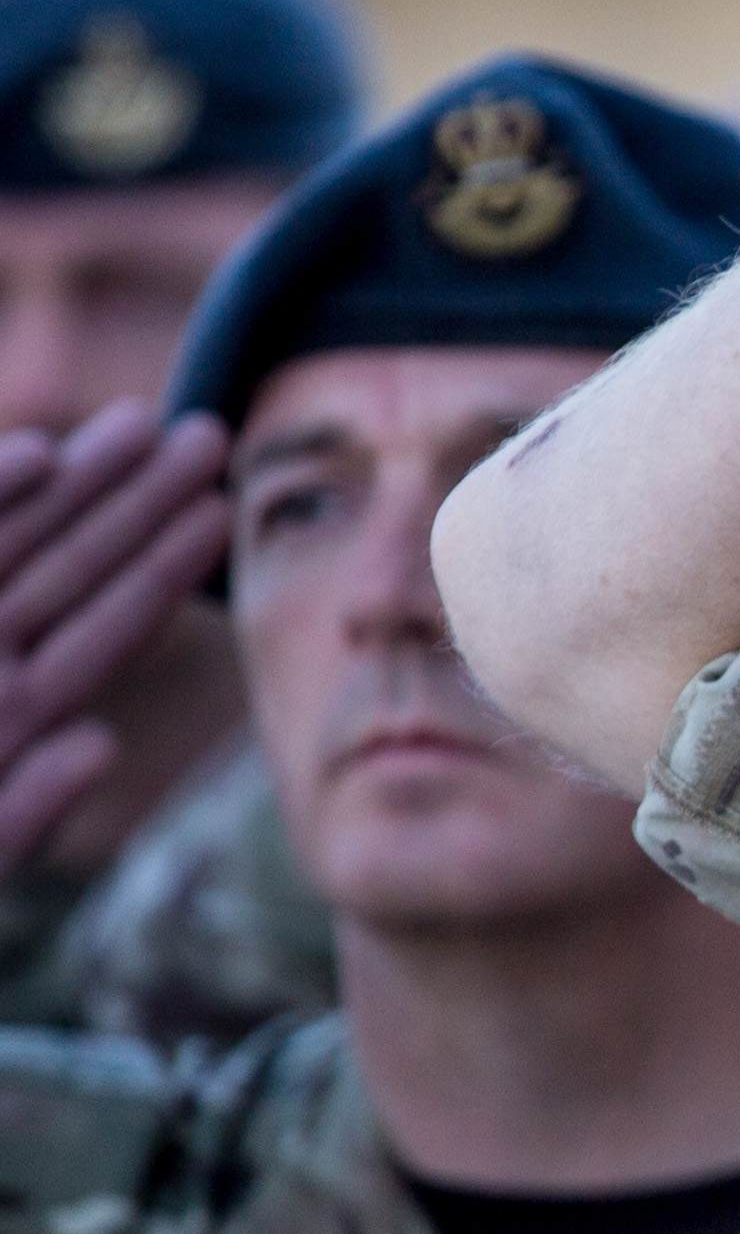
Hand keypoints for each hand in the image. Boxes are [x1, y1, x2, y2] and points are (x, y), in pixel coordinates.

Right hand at [0, 402, 229, 873]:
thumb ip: (26, 808)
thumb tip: (102, 744)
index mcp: (7, 714)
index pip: (100, 630)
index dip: (162, 570)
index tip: (223, 513)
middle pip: (69, 568)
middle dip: (137, 501)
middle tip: (208, 433)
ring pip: (20, 546)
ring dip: (83, 485)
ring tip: (151, 426)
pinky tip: (38, 457)